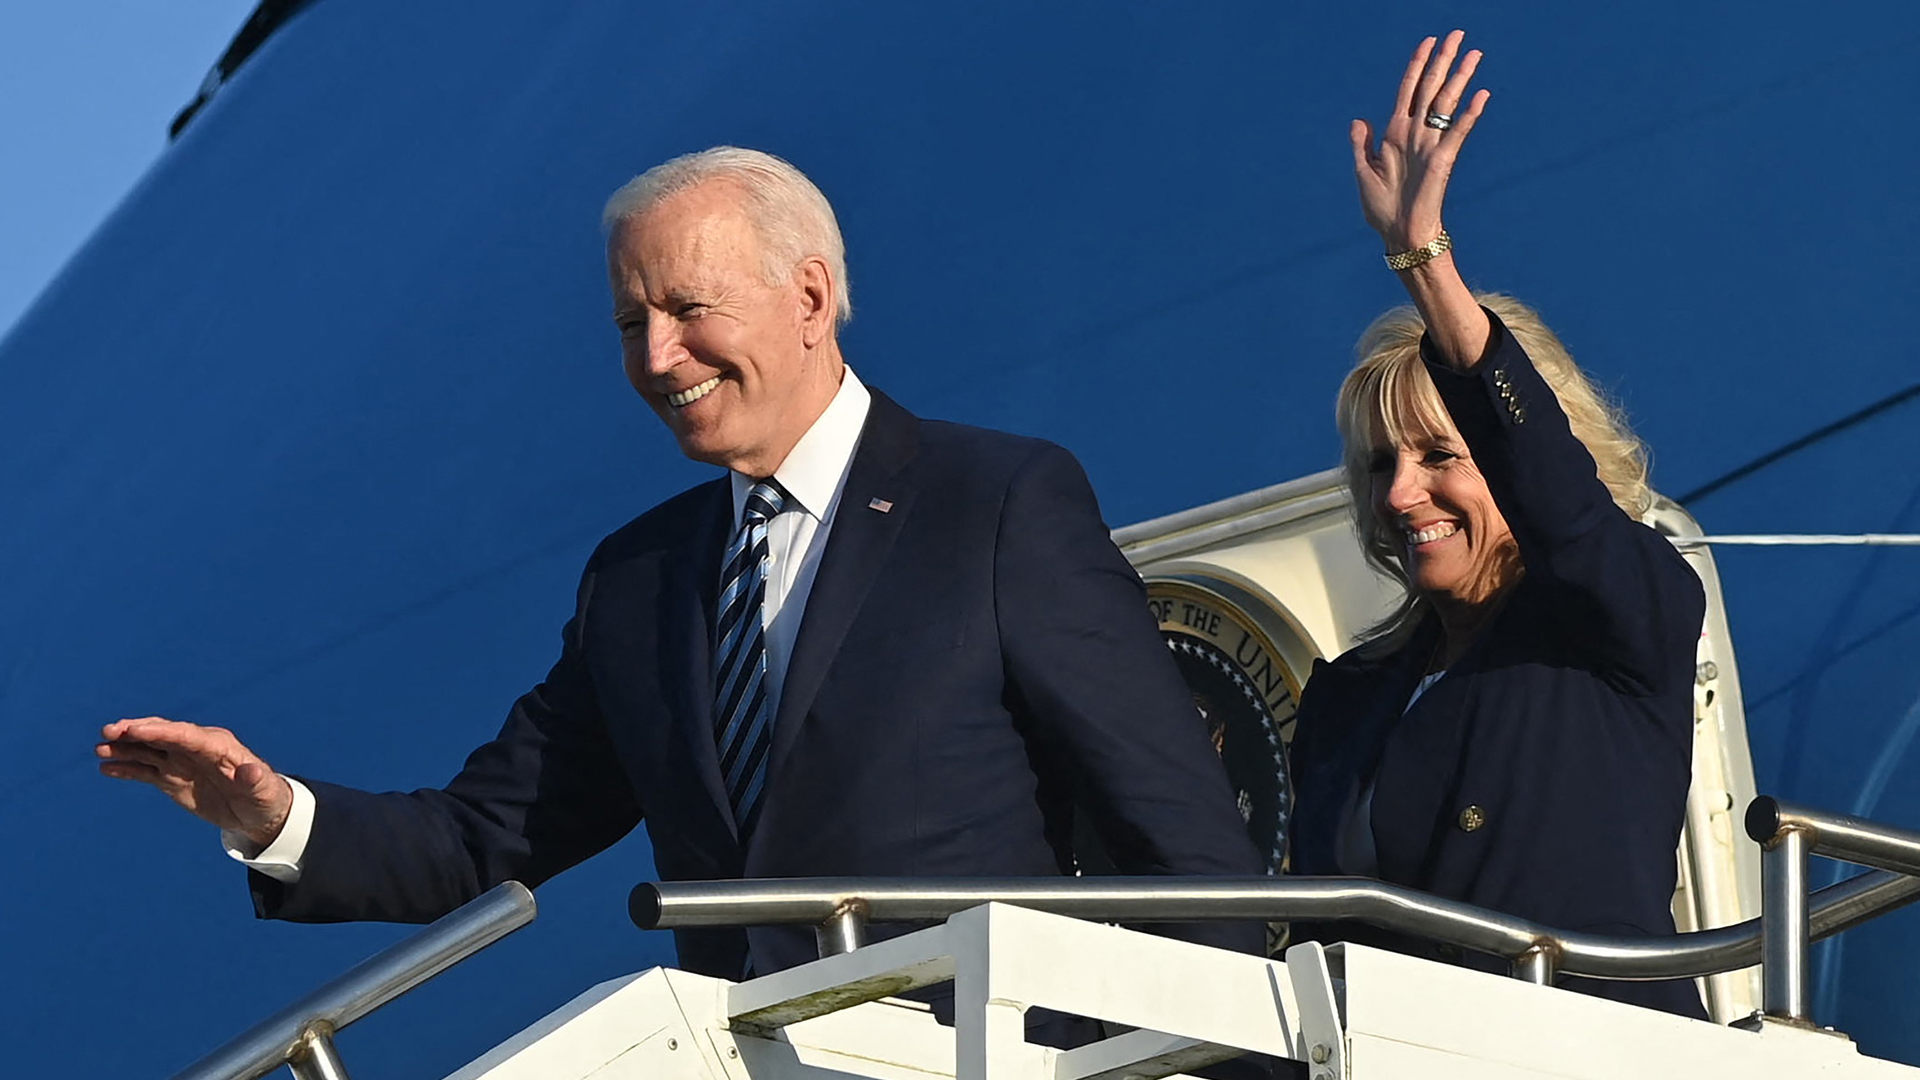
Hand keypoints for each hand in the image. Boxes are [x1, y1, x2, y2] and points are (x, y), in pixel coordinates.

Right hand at [97, 717, 293, 848]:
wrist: (258, 812)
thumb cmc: (265, 797)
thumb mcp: (263, 790)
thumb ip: (254, 780)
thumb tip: (250, 771)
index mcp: (218, 746)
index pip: (184, 734)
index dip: (159, 731)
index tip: (134, 730)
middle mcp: (196, 749)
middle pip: (163, 735)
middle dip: (137, 731)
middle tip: (109, 731)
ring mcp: (183, 763)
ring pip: (149, 750)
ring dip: (126, 748)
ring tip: (100, 749)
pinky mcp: (173, 779)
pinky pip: (146, 771)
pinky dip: (127, 769)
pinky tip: (105, 769)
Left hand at [1350, 31, 1489, 251]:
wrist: (1398, 234)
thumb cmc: (1382, 208)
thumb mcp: (1363, 171)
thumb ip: (1361, 144)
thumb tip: (1359, 119)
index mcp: (1394, 133)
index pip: (1408, 89)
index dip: (1417, 64)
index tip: (1427, 41)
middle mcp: (1415, 133)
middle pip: (1431, 87)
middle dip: (1443, 60)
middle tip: (1458, 34)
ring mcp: (1430, 144)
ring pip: (1447, 102)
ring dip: (1460, 77)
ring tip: (1474, 54)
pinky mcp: (1443, 160)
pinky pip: (1458, 132)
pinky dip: (1469, 114)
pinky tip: (1481, 95)